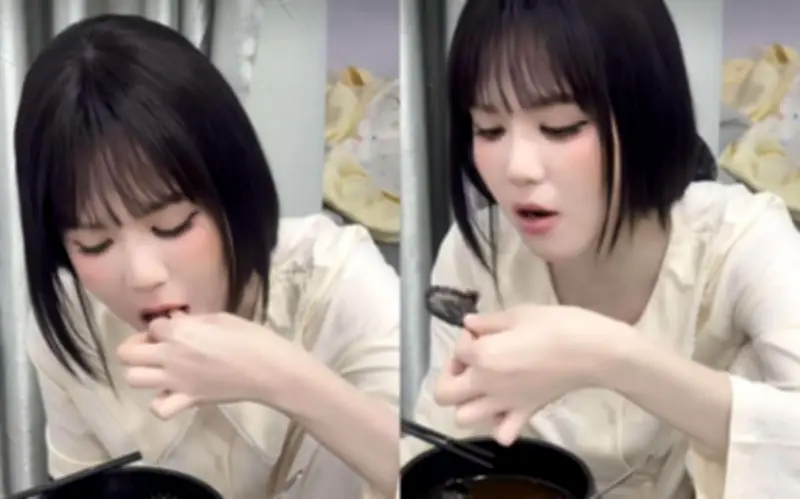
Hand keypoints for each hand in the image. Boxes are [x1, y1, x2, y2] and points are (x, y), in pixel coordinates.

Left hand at [117, 312, 314, 418]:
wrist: (268, 368)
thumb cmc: (250, 337)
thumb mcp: (221, 318)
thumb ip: (193, 320)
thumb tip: (177, 320)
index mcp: (179, 331)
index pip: (152, 325)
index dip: (162, 326)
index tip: (176, 328)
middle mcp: (170, 355)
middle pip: (127, 353)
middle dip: (137, 346)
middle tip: (156, 347)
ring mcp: (176, 380)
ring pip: (133, 378)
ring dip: (142, 372)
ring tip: (160, 369)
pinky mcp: (188, 400)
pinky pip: (159, 409)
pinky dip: (160, 404)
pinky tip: (171, 394)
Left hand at [434, 305, 630, 444]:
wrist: (594, 352)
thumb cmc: (558, 325)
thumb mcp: (519, 313)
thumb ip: (488, 321)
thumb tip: (468, 324)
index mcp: (483, 356)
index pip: (458, 348)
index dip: (467, 335)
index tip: (484, 329)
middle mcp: (486, 385)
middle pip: (444, 394)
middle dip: (450, 374)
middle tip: (472, 359)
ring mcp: (505, 404)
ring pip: (464, 418)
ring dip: (467, 402)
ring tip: (484, 383)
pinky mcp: (526, 414)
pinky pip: (503, 433)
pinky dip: (498, 425)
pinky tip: (505, 407)